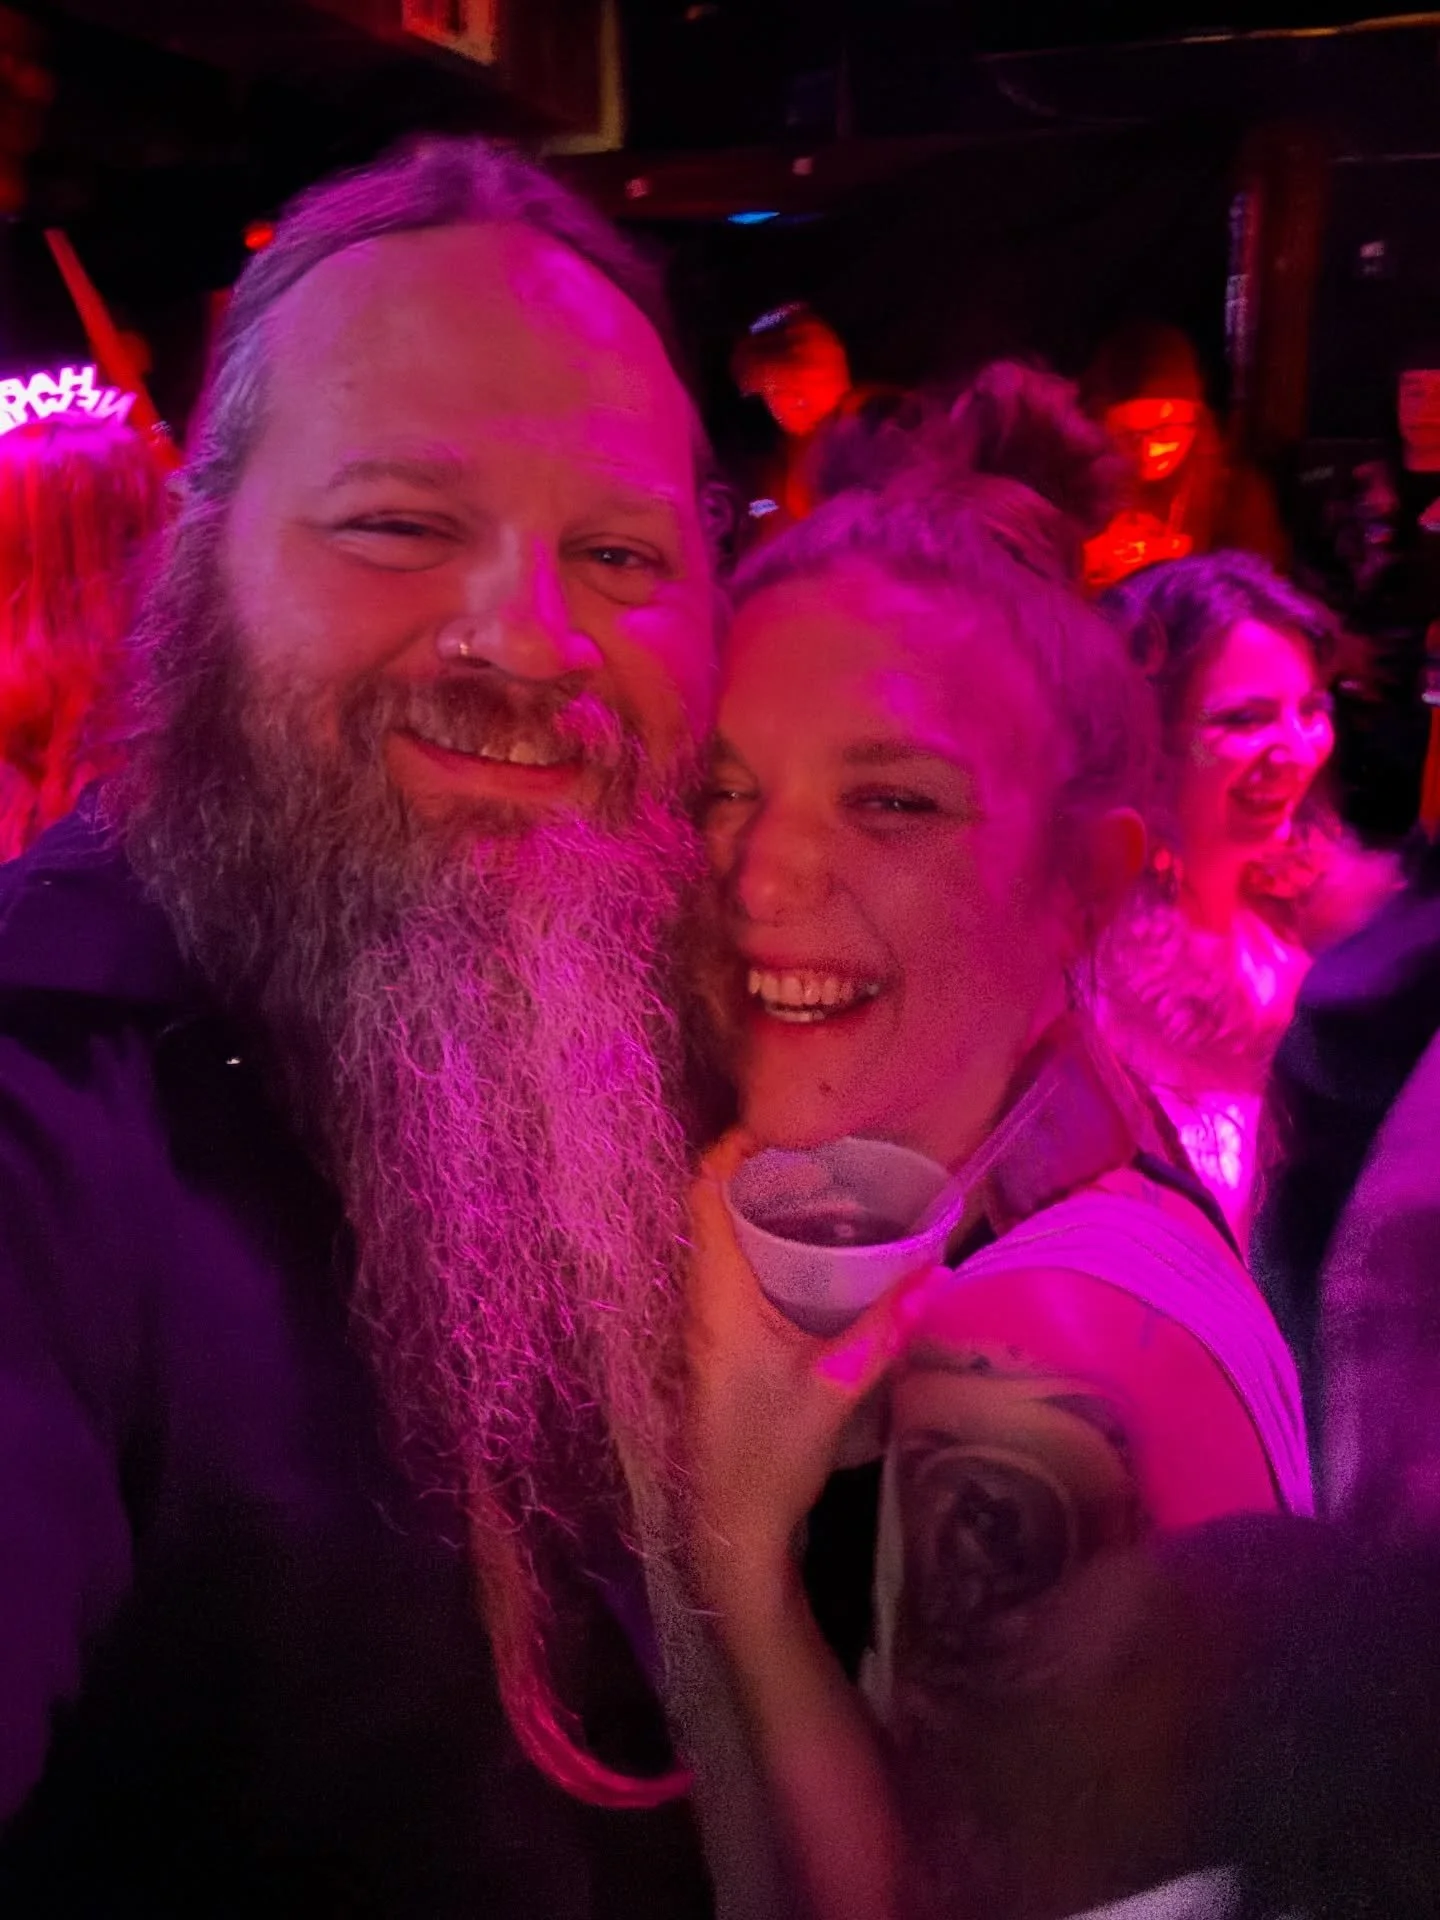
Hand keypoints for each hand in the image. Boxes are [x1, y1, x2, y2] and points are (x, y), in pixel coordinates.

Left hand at [684, 1129, 932, 1603]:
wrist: (731, 1528)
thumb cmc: (770, 1456)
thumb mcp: (836, 1388)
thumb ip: (884, 1327)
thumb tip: (936, 1269)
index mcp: (718, 1294)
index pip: (705, 1192)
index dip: (735, 1146)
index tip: (787, 1120)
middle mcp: (702, 1297)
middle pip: (713, 1204)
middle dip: (761, 1166)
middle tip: (825, 1148)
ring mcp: (707, 1320)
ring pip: (723, 1236)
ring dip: (763, 1204)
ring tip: (827, 1185)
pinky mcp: (721, 1341)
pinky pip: (735, 1266)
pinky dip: (768, 1241)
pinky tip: (817, 1249)